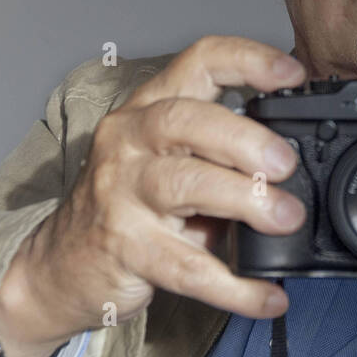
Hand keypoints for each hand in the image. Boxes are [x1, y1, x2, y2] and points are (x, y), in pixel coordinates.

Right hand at [0, 36, 309, 356]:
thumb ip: (221, 152)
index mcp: (149, 108)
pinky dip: (235, 286)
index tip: (293, 75)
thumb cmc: (127, 205)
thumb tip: (297, 162)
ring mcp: (121, 194)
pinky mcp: (125, 249)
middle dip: (245, 139)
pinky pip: (187, 268)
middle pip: (186, 120)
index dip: (248, 60)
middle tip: (286, 166)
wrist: (59, 267)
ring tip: (286, 218)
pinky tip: (269, 296)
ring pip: (184, 184)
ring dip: (245, 199)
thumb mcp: (167, 160)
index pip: (197, 62)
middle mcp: (129, 140)